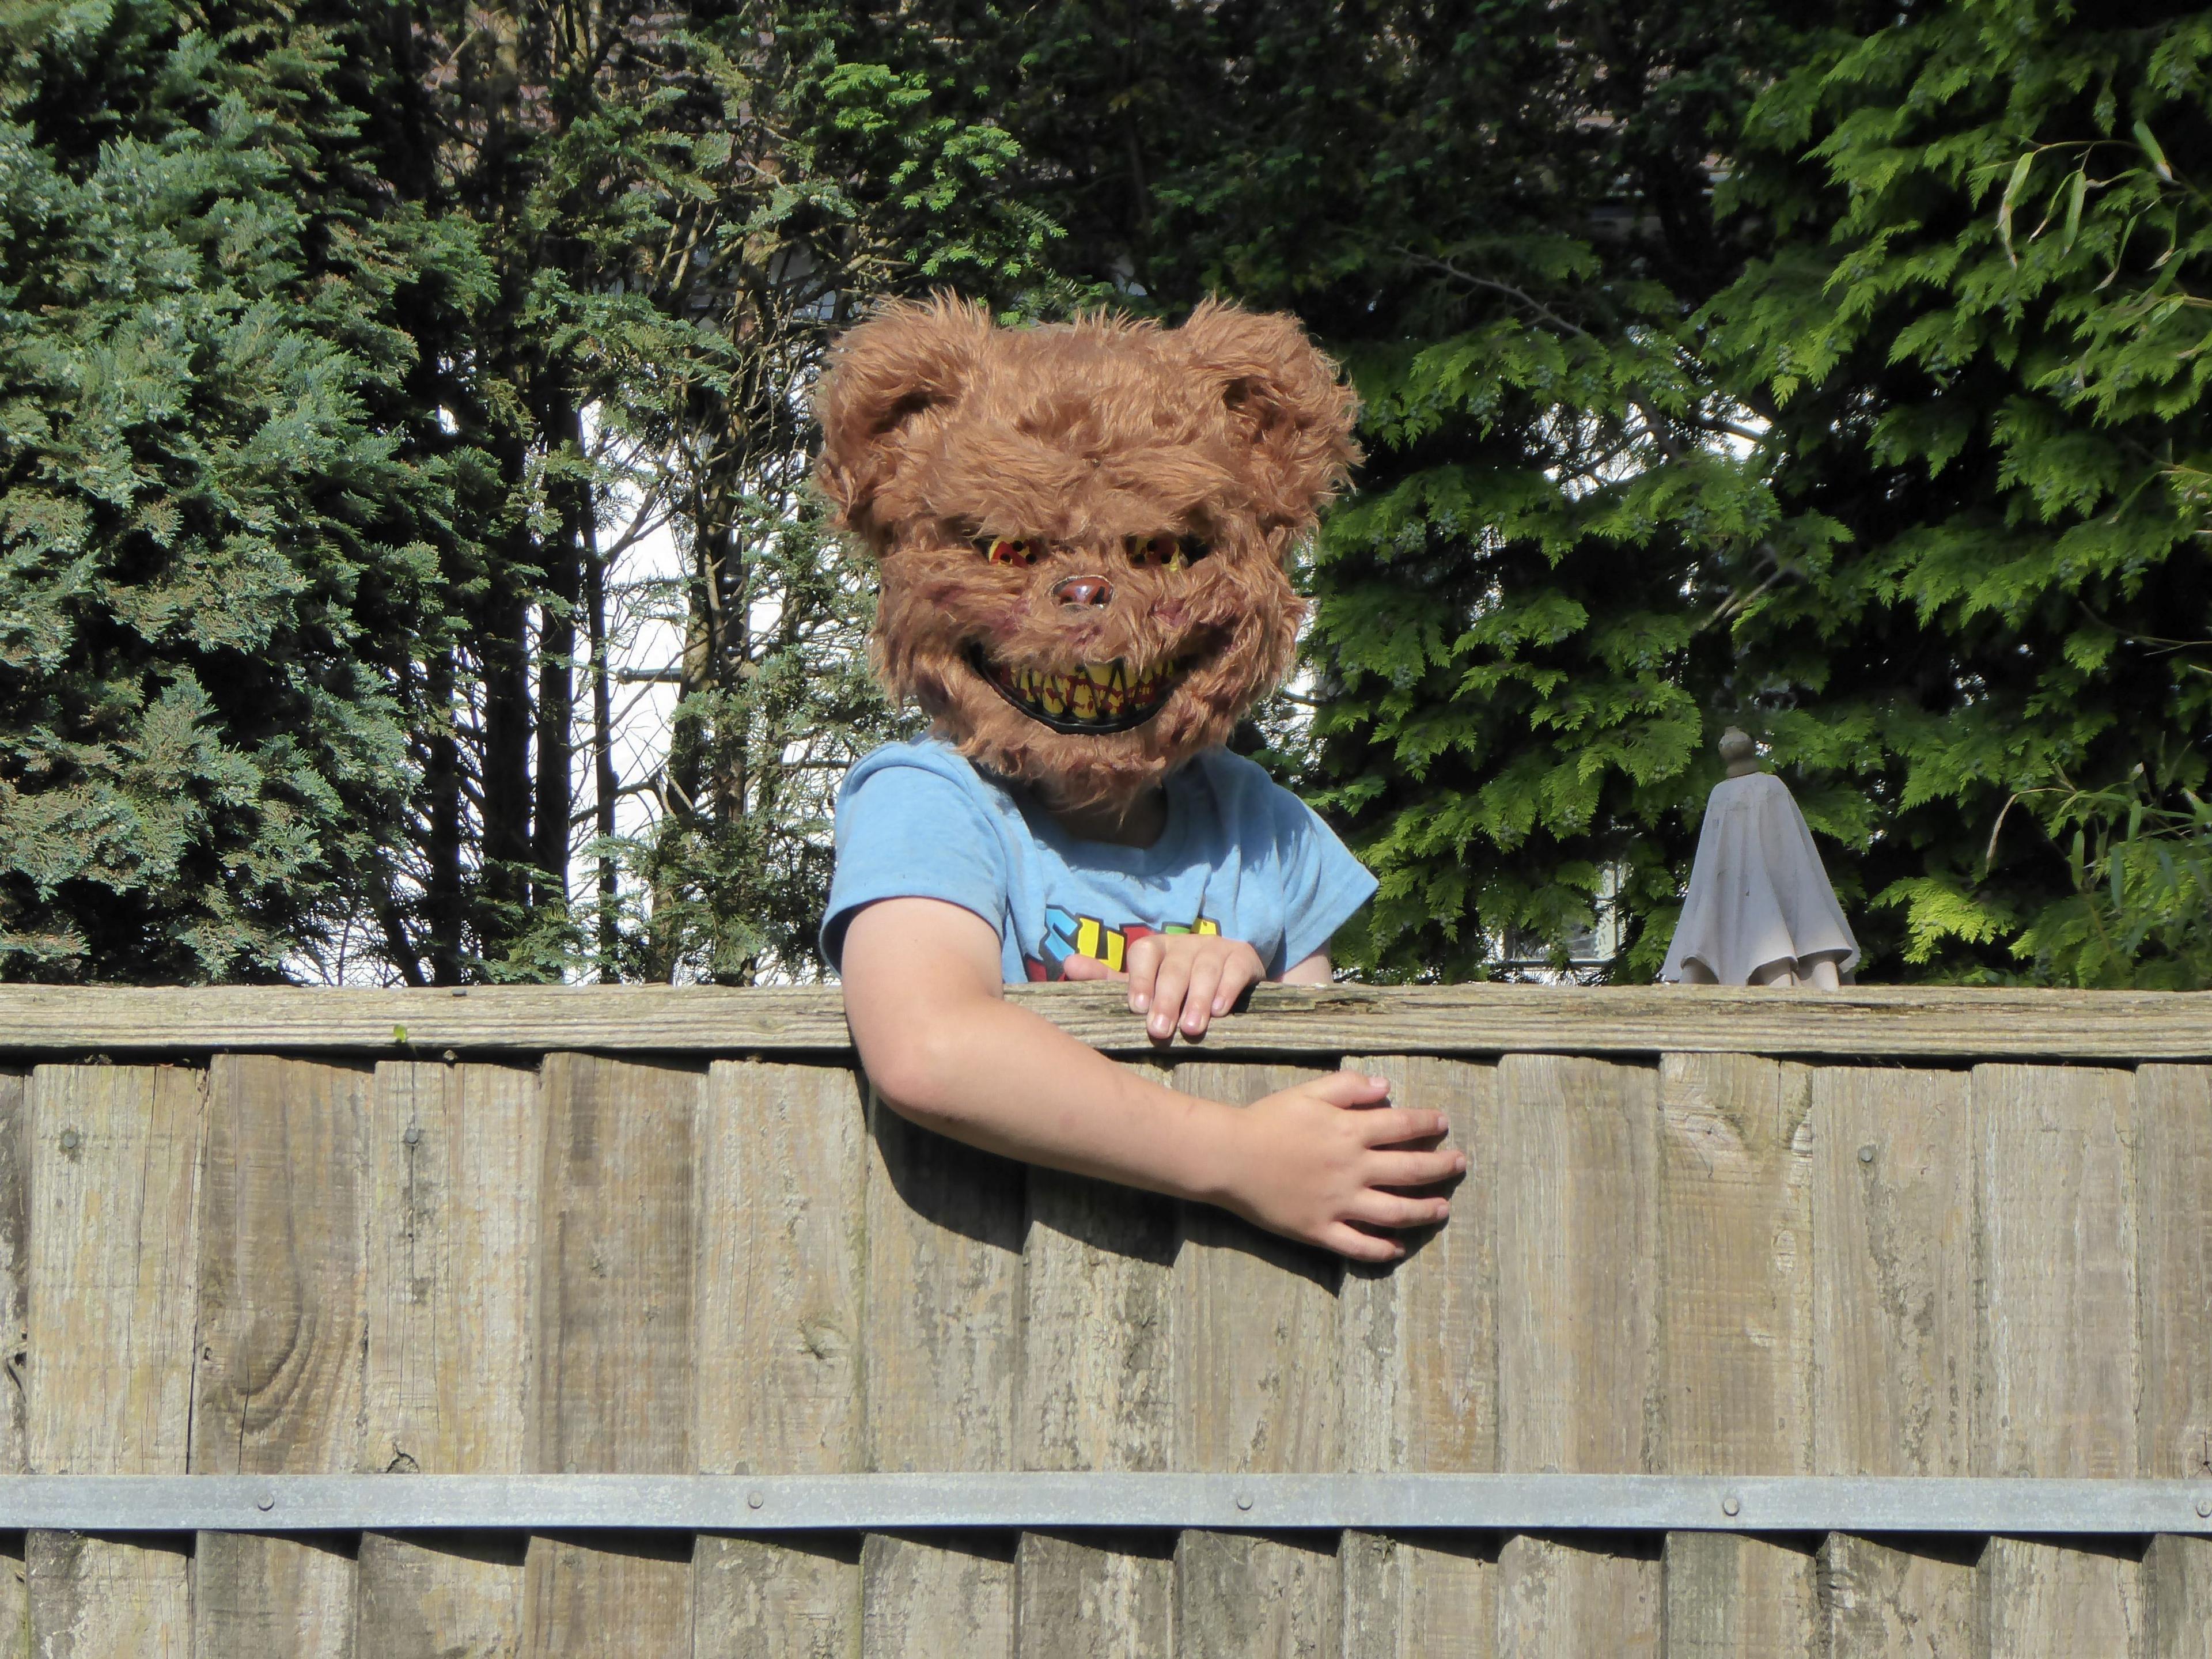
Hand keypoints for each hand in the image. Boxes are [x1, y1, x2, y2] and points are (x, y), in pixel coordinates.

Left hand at [1060, 931, 1265, 1039]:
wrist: (1228, 983)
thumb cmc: (1175, 989)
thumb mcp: (1142, 987)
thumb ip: (1107, 980)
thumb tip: (1069, 963)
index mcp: (1156, 948)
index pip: (1145, 953)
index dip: (1141, 979)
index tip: (1138, 1008)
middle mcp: (1185, 944)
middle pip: (1174, 968)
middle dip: (1167, 1000)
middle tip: (1160, 1031)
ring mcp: (1215, 948)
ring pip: (1205, 970)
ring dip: (1197, 999)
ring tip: (1192, 1029)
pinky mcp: (1243, 957)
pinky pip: (1235, 970)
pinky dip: (1227, 989)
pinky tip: (1220, 1010)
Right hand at [1214, 1070, 1466, 1261]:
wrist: (1229, 1157)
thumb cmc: (1267, 1120)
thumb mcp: (1307, 1092)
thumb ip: (1348, 1087)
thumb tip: (1386, 1087)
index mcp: (1350, 1132)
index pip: (1402, 1126)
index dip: (1427, 1123)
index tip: (1443, 1123)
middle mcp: (1353, 1169)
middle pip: (1410, 1169)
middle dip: (1441, 1167)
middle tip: (1459, 1165)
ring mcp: (1339, 1203)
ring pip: (1395, 1211)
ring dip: (1424, 1210)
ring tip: (1442, 1208)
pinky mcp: (1320, 1230)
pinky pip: (1359, 1245)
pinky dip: (1382, 1250)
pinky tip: (1398, 1248)